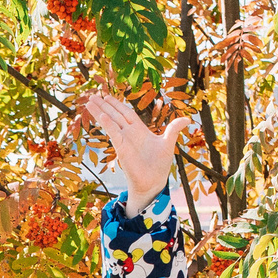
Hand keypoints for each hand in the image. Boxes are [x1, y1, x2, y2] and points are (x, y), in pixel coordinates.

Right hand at [82, 92, 180, 213]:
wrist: (153, 182)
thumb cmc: (160, 165)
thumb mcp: (168, 143)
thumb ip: (174, 129)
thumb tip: (187, 119)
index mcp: (140, 130)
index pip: (126, 112)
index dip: (117, 104)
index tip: (107, 97)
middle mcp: (129, 133)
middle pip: (115, 115)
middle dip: (104, 105)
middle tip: (93, 96)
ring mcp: (124, 140)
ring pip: (110, 122)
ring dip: (100, 111)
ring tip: (89, 102)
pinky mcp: (121, 148)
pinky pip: (113, 133)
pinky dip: (108, 124)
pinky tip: (101, 116)